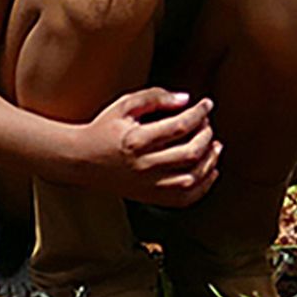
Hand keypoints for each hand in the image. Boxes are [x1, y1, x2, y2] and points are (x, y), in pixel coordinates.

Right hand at [75, 88, 221, 207]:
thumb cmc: (103, 129)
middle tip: (208, 124)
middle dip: (206, 135)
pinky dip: (203, 187)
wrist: (81, 160)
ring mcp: (148, 185)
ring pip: (191, 178)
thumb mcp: (124, 105)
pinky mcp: (150, 197)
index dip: (199, 114)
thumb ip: (154, 97)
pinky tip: (209, 171)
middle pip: (189, 153)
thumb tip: (185, 99)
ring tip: (214, 146)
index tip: (206, 105)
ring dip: (210, 161)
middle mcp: (143, 166)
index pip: (179, 126)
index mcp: (136, 141)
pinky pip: (185, 199)